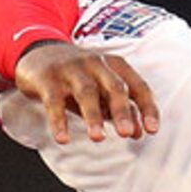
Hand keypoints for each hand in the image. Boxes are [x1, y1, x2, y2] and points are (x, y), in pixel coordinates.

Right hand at [12, 40, 161, 143]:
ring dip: (93, 116)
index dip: (147, 108)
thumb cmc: (78, 78)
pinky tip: (63, 139)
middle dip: (122, 110)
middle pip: (114, 86)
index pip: (137, 87)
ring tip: (98, 138)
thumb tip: (139, 133)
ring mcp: (71, 69)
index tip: (152, 130)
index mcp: (115, 66)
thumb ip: (120, 109)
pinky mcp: (48, 78)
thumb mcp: (102, 92)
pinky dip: (59, 120)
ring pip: (86, 92)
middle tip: (126, 134)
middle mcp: (96, 64)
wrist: (38, 52)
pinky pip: (54, 101)